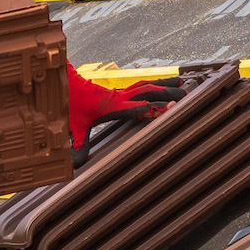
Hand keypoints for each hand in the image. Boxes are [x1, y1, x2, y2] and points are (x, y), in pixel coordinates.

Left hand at [67, 65, 182, 152]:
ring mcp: (121, 92)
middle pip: (148, 92)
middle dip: (167, 93)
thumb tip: (76, 166)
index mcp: (112, 106)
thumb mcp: (74, 127)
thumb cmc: (71, 105)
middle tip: (185, 95)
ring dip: (165, 85)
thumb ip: (78, 145)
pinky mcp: (119, 91)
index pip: (137, 106)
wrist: (64, 85)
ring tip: (182, 84)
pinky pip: (141, 85)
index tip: (171, 107)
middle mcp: (120, 97)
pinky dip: (156, 82)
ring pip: (147, 85)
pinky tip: (164, 83)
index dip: (153, 107)